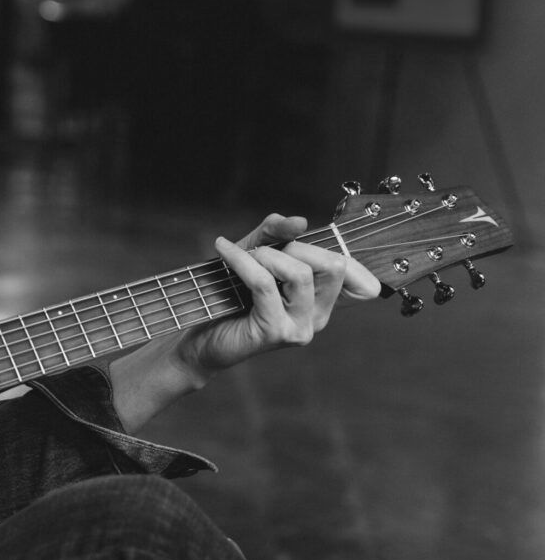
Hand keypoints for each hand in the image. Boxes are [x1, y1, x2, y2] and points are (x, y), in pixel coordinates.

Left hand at [173, 213, 380, 382]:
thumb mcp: (254, 254)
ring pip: (301, 274)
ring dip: (267, 254)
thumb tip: (300, 221)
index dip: (345, 255)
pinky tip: (223, 250)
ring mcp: (300, 328)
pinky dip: (242, 260)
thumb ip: (276, 233)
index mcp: (322, 301)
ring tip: (241, 256)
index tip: (304, 245)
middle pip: (333, 266)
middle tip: (263, 251)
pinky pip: (264, 283)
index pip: (359, 279)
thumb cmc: (228, 295)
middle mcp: (318, 317)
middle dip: (296, 247)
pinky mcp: (275, 331)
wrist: (199, 337)